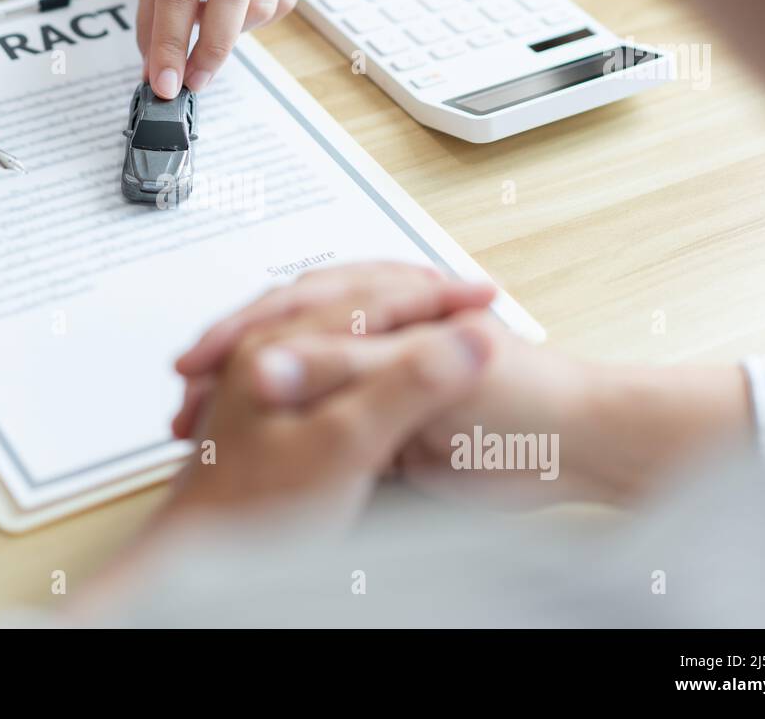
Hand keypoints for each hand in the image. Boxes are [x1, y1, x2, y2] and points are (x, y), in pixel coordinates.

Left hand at [137, 0, 305, 98]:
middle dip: (213, 48)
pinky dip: (260, 19)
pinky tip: (239, 10)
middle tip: (196, 77)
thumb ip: (152, 15)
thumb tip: (155, 72)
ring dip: (236, 32)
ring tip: (214, 26)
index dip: (172, 44)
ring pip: (262, 0)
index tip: (166, 83)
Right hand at [174, 262, 752, 505]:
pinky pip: (321, 427)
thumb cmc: (526, 402)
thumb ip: (343, 366)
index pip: (298, 307)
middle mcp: (385, 339)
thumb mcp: (419, 378)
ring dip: (253, 403)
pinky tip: (253, 451)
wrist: (578, 457)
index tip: (198, 361)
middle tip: (187, 391)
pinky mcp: (391, 430)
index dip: (242, 332)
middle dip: (235, 362)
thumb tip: (271, 361)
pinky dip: (284, 439)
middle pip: (290, 338)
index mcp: (393, 308)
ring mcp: (385, 382)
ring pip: (300, 381)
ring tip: (204, 424)